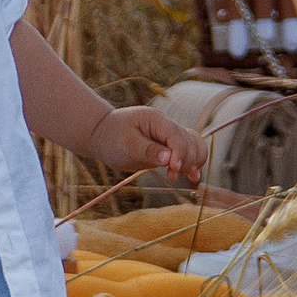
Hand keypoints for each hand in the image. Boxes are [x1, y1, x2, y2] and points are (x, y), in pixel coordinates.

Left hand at [89, 103, 206, 183]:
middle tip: (172, 176)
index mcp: (156, 120)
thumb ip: (147, 150)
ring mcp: (168, 136)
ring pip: (194, 145)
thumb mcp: (125, 144)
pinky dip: (193, 162)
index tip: (173, 170)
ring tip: (187, 177)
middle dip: (186, 160)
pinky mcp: (168, 147)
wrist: (102, 135)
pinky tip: (193, 176)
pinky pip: (188, 151)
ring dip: (194, 161)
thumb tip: (169, 158)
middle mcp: (166, 126)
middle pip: (190, 141)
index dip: (180, 153)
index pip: (177, 135)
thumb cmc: (111, 138)